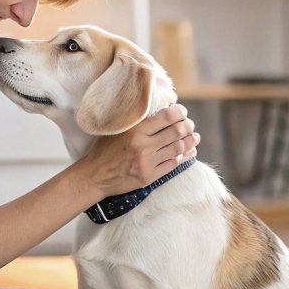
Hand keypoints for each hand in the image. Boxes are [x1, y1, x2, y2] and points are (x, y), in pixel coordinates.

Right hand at [83, 105, 199, 196]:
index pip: (167, 117)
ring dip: (190, 141)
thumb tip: (160, 112)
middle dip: (188, 126)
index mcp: (135, 131)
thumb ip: (137, 122)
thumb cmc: (104, 151)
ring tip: (194, 137)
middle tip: (189, 124)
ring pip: (178, 148)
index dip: (179, 112)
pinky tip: (188, 152)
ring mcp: (148, 163)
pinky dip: (184, 157)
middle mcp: (143, 146)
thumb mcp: (117, 130)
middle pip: (177, 132)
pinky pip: (173, 164)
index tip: (182, 111)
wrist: (95, 176)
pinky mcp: (150, 176)